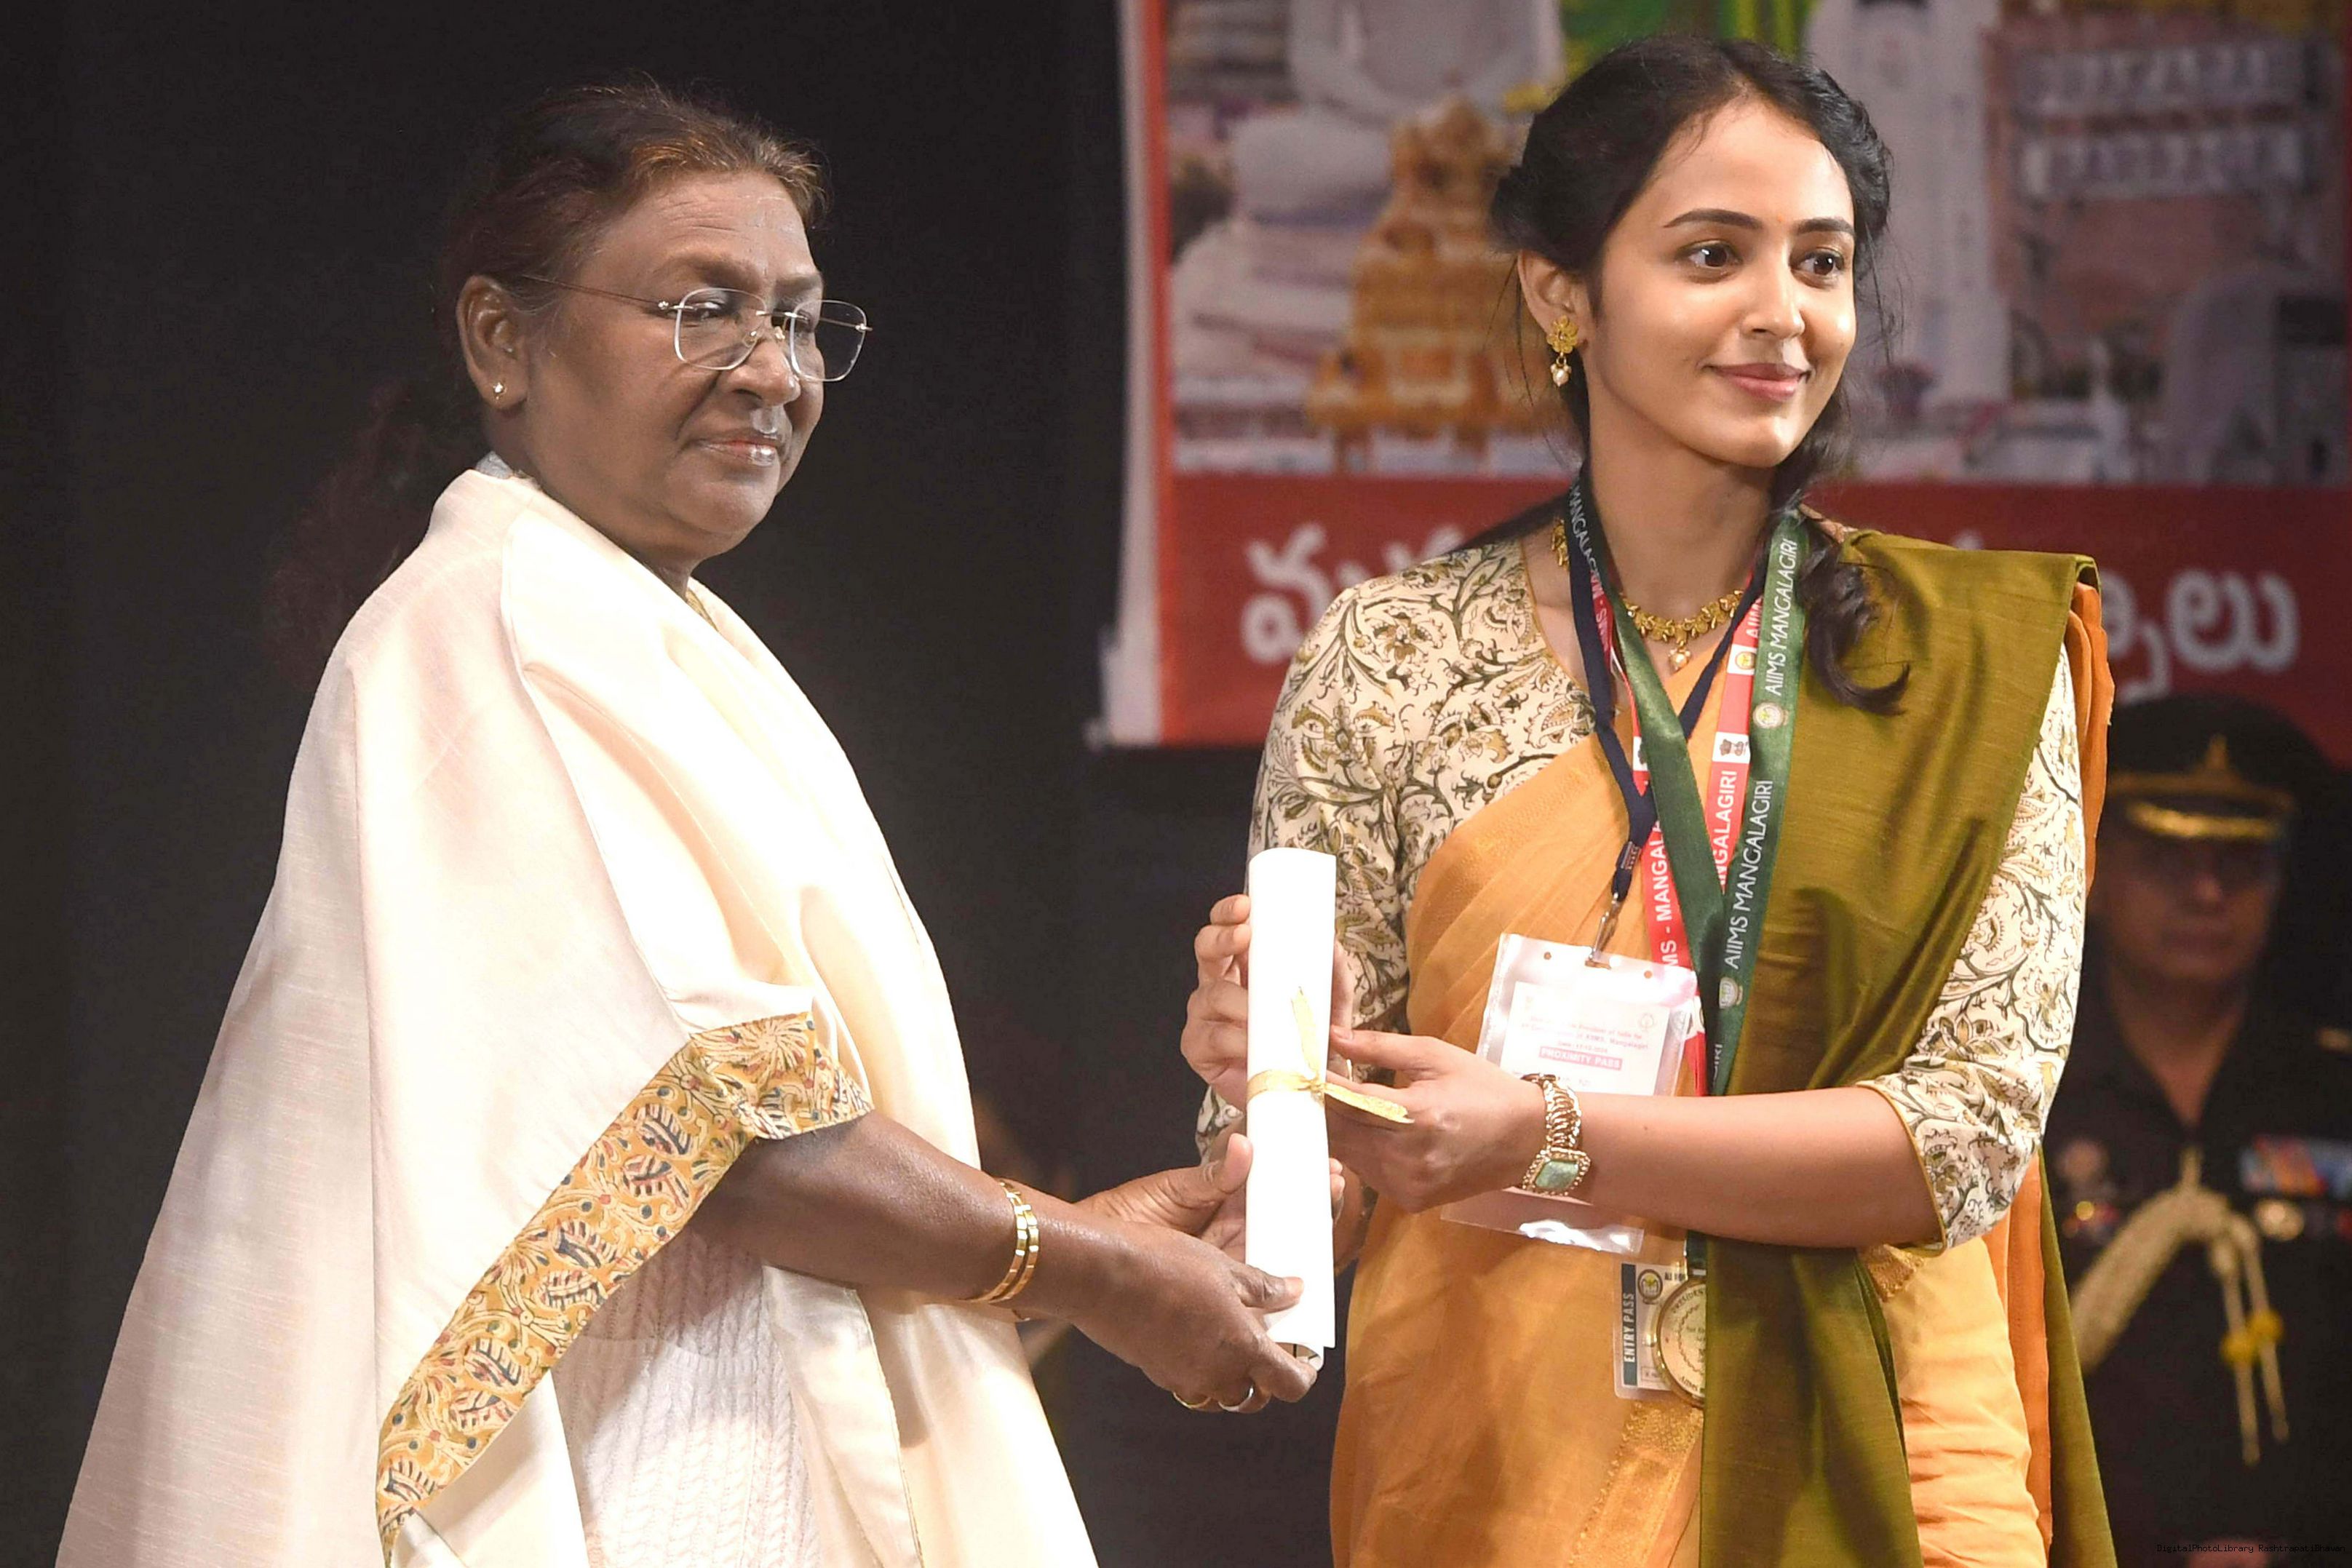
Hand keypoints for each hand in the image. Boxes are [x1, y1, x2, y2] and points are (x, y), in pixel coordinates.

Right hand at [1065, 1222, 1318, 1414]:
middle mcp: (1216, 1374)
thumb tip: (1294, 1291)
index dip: (1304, 1375)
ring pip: (1221, 1394)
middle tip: (1269, 1347)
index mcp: (1242, 1348)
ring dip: (1233, 1377)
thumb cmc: (1164, 1265)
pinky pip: (1190, 1381)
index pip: (1290, 1384)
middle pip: (1255, 1397)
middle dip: (1267, 1379)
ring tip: (1233, 1340)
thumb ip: (1263, 1287)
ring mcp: (1183, 1378)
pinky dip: (1202, 1368)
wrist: (1101, 1275)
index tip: (1306, 1360)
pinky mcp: (1157, 1372)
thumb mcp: (1224, 1268)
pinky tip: (1196, 1333)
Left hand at [1080, 1136, 1344, 1263]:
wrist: (1089, 1257)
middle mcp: (1230, 1231)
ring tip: (1330, 1202)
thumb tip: (1245, 1144)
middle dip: (1311, 1197)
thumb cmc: (1125, 1215)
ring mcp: (1227, 1260)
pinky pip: (1259, 1282)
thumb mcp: (1172, 1189)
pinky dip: (1285, 1273)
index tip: (1322, 1160)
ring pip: (1277, 1246)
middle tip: (1335, 1178)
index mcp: (1221, 1202)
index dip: (1296, 1174)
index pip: (1267, 1186)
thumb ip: (1212, 1174)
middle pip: (1281, 1215)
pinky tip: (1308, 1258)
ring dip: (1305, 1228)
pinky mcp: (1220, 1287)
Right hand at [1182, 893, 1356, 1104]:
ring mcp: (1203, 1016)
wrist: (1302, 1089)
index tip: (1246, 905)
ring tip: (1263, 1012)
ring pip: (1212, 994)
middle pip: (1205, 948)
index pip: (1227, 928)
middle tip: (1245, 934)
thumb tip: (1332, 944)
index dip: (1229, 913)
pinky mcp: (1198, 1049)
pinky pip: (1215, 1036)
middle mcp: (1216, 984)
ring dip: (1241, 1000)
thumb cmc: (1307, 1039)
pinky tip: (1254, 1043)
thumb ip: (1334, 973)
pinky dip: (1237, 1038)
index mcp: (1241, 966)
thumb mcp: (1330, 1002)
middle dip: (1222, 936)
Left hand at [1324, 1027, 1545, 1212]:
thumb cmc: (1482, 1088)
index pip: (1349, 1100)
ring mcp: (1408, 1184)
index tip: (1299, 1068)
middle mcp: (1408, 1157)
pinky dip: (1360, 1152)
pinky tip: (1366, 1132)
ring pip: (1348, 1156)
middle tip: (1306, 1087)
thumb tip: (1334, 1036)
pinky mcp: (1410, 1201)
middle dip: (1321, 1109)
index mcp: (1417, 1115)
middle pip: (1340, 1133)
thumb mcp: (1435, 1056)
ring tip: (1335, 1106)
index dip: (1320, 1084)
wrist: (1525, 1139)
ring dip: (1339, 1131)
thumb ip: (1380, 1046)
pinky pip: (1368, 1173)